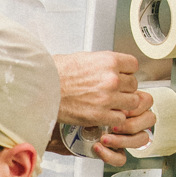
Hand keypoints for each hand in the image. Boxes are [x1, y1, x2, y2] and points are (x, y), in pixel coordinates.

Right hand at [53, 51, 155, 168]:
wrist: (41, 88)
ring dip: (122, 105)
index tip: (121, 76)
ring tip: (110, 104)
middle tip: (112, 92)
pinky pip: (120, 118)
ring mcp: (108, 98)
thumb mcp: (82, 58)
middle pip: (134, 85)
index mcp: (108, 60)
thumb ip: (101, 63)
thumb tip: (109, 67)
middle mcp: (111, 78)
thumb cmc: (55, 73)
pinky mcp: (100, 115)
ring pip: (132, 103)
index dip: (127, 72)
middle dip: (124, 89)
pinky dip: (113, 119)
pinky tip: (103, 114)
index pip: (133, 65)